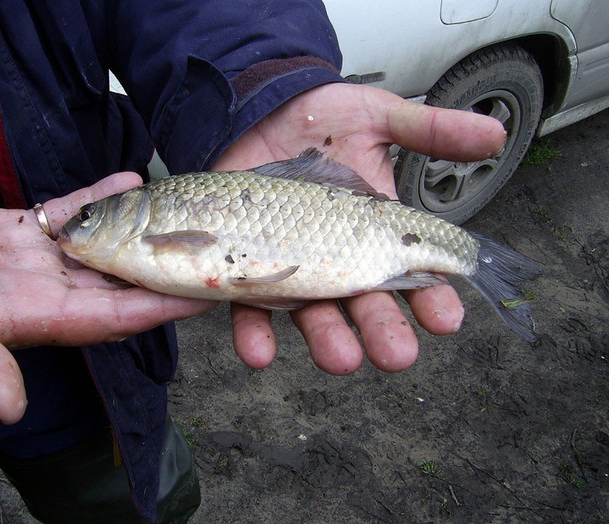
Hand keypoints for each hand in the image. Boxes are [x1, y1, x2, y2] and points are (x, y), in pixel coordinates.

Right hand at [0, 173, 214, 423]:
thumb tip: (10, 403)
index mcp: (32, 318)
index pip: (115, 314)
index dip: (164, 303)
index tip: (211, 291)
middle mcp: (42, 291)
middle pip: (121, 280)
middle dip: (168, 265)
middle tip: (218, 244)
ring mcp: (29, 259)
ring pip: (100, 243)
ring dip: (143, 227)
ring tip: (186, 208)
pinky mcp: (10, 231)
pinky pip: (63, 211)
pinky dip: (96, 196)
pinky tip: (129, 177)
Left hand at [213, 83, 505, 373]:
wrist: (255, 110)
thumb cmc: (319, 117)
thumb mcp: (377, 117)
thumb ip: (430, 130)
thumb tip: (495, 135)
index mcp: (373, 232)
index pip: (412, 273)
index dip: (432, 298)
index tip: (446, 318)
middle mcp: (336, 258)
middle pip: (365, 305)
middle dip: (383, 331)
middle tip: (397, 354)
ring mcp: (292, 267)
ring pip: (314, 315)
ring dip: (328, 340)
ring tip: (341, 359)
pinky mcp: (246, 267)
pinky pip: (249, 308)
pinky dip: (254, 334)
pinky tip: (260, 353)